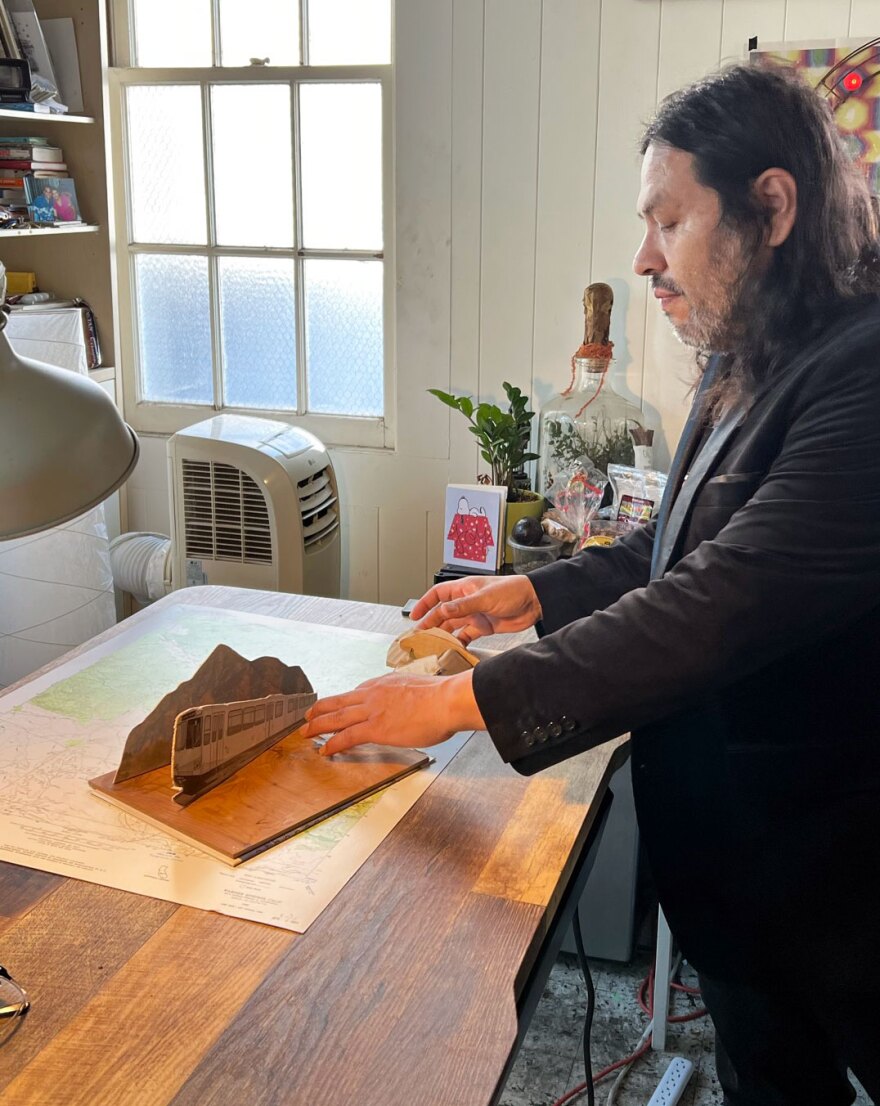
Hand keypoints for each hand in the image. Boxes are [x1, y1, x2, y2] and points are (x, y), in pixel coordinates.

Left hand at [301, 669, 484, 755]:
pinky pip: (346, 737)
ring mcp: (372, 711)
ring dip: (318, 725)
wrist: (447, 700)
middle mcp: (374, 694)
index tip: (338, 706)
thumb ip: (410, 694)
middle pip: (339, 702)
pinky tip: (325, 750)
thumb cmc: (442, 697)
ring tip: (305, 731)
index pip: (358, 692)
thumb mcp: (421, 687)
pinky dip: (333, 744)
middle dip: (321, 709)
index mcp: (385, 684)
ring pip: (336, 718)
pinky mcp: (375, 728)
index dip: (344, 701)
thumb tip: (415, 701)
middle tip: (308, 715)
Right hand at [410, 574, 541, 644]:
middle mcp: (467, 602)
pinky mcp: (483, 627)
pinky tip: (453, 649)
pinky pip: (466, 635)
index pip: (438, 595)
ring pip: (453, 625)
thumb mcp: (485, 597)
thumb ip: (463, 606)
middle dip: (430, 623)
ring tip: (432, 645)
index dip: (425, 604)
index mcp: (464, 589)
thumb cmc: (512, 590)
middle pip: (442, 613)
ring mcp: (474, 615)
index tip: (414, 616)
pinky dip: (459, 642)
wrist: (534, 602)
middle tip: (420, 636)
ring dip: (443, 634)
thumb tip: (442, 611)